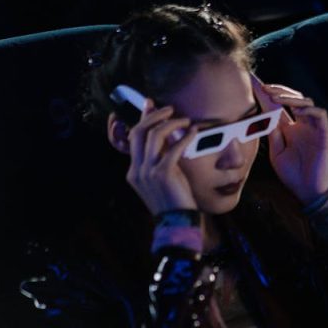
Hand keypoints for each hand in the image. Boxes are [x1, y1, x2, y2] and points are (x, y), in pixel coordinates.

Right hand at [125, 100, 199, 214]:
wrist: (177, 222)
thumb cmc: (174, 199)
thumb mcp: (164, 177)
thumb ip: (161, 157)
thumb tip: (166, 134)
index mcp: (134, 171)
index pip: (133, 137)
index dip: (143, 119)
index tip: (151, 105)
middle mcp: (137, 170)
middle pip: (139, 132)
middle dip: (153, 116)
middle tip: (170, 109)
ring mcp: (148, 172)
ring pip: (154, 136)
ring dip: (171, 124)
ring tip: (186, 121)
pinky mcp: (163, 174)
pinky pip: (173, 148)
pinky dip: (185, 137)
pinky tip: (194, 132)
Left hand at [252, 77, 327, 204]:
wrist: (310, 192)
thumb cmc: (294, 175)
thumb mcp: (277, 153)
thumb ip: (273, 134)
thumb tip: (263, 116)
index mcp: (290, 128)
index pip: (278, 107)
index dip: (267, 95)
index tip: (253, 83)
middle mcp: (303, 124)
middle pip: (293, 99)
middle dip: (278, 91)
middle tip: (263, 87)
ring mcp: (314, 128)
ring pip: (306, 103)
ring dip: (291, 98)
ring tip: (276, 97)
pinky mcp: (325, 134)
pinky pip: (320, 115)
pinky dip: (310, 110)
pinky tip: (297, 110)